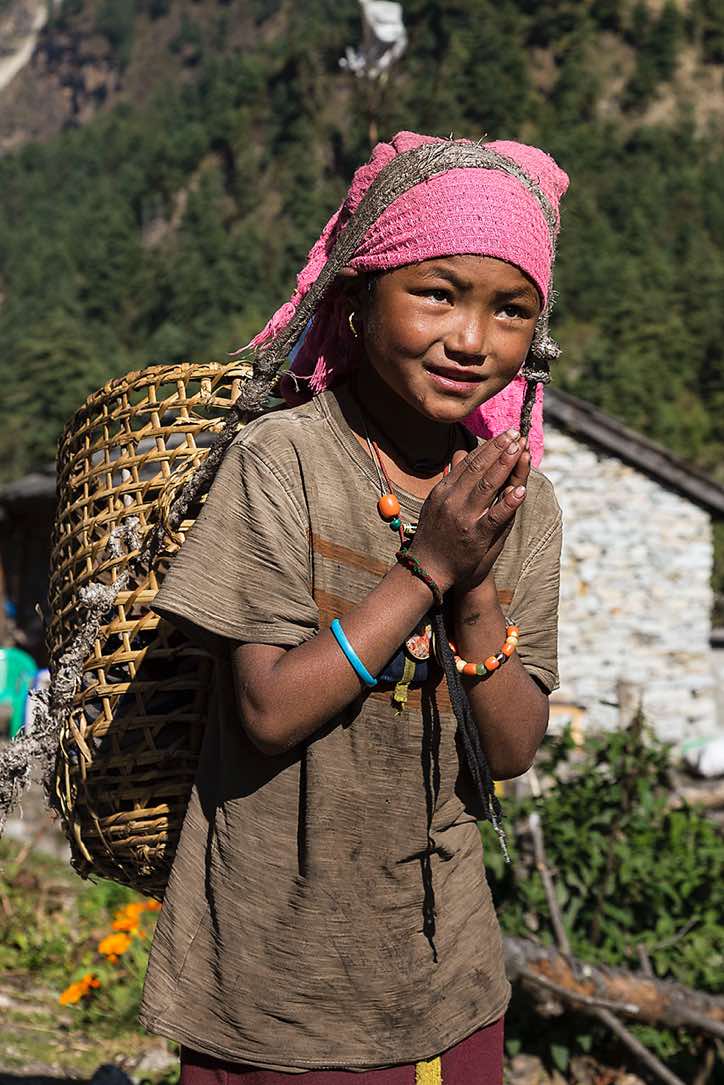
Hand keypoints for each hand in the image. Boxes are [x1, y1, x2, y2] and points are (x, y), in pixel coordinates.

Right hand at [408, 429, 528, 593]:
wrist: (428, 569)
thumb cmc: (435, 535)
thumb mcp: (438, 502)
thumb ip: (452, 478)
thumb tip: (459, 453)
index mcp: (444, 490)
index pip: (468, 462)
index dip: (488, 447)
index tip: (504, 435)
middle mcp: (452, 500)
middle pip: (479, 468)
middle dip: (499, 449)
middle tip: (515, 434)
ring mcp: (464, 517)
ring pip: (487, 485)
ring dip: (505, 465)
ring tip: (520, 449)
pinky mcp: (476, 536)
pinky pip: (495, 516)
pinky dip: (508, 503)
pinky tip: (520, 491)